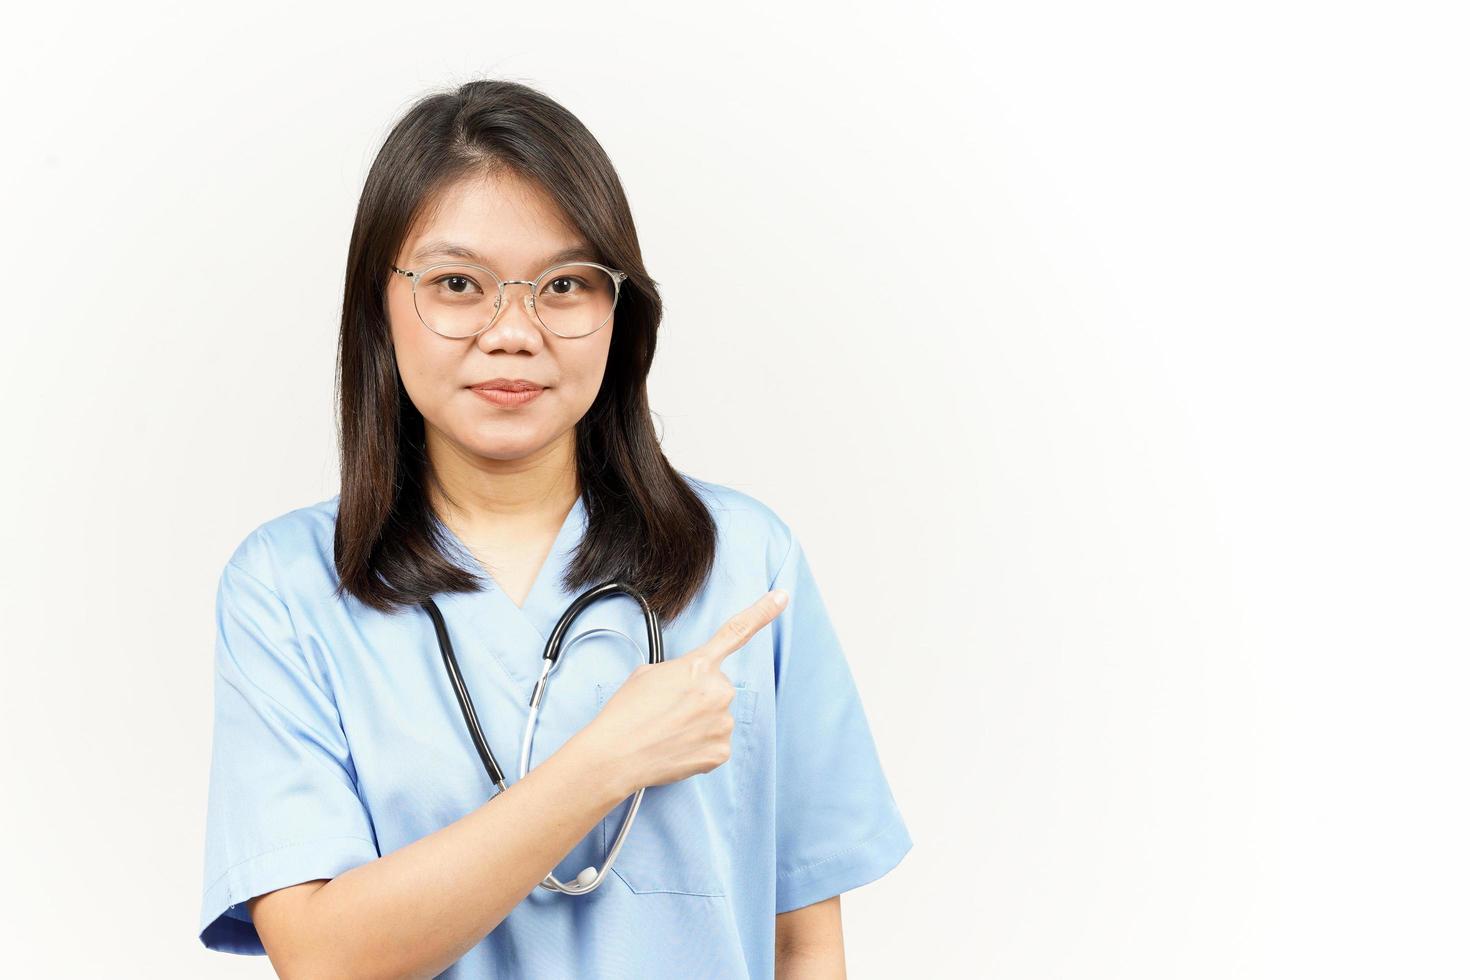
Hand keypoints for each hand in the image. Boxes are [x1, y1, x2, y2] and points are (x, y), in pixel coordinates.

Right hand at [588, 589, 787, 795]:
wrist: (616, 755)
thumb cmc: (626, 713)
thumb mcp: (648, 674)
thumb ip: (681, 671)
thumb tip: (691, 685)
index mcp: (699, 665)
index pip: (737, 631)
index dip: (763, 611)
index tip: (782, 596)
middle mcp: (718, 691)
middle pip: (718, 689)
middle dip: (699, 698)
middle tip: (669, 711)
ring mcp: (722, 723)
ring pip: (717, 718)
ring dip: (699, 723)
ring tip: (668, 731)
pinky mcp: (721, 752)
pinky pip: (716, 743)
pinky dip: (700, 746)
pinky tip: (678, 748)